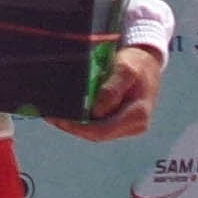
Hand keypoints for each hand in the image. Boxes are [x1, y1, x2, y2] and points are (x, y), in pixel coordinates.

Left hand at [46, 46, 163, 142]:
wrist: (146, 63)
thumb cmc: (135, 64)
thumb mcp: (125, 70)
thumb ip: (111, 90)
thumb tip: (96, 111)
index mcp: (137, 115)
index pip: (102, 131)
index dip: (78, 128)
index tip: (60, 119)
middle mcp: (134, 125)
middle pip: (96, 134)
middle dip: (72, 127)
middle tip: (51, 117)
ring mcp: (127, 126)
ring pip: (95, 132)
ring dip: (74, 125)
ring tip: (54, 115)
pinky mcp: (119, 122)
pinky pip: (97, 125)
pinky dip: (81, 120)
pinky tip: (66, 113)